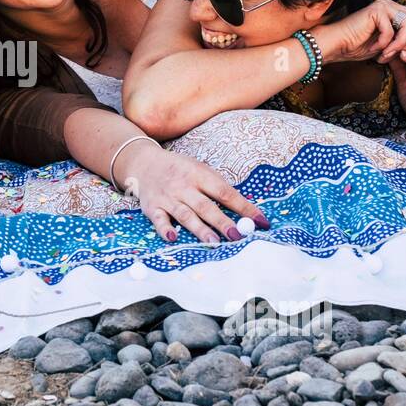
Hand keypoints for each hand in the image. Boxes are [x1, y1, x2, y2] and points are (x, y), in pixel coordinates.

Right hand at [118, 141, 269, 242]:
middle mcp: (184, 186)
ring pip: (185, 215)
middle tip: (237, 236)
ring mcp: (167, 197)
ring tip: (214, 242)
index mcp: (199, 175)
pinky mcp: (152, 207)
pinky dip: (165, 229)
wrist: (144, 163)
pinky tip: (173, 238)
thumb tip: (244, 210)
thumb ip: (217, 188)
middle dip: (222, 222)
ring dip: (199, 229)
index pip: (225, 192)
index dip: (244, 207)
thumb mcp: (199, 170)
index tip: (261, 221)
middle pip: (206, 206)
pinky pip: (158, 219)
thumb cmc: (179, 170)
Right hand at [317, 0, 405, 64]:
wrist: (335, 46)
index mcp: (394, 11)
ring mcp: (384, 6)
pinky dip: (384, 45)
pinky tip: (374, 50)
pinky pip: (391, 31)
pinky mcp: (376, 10)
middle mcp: (391, 5)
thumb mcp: (388, 48)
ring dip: (400, 46)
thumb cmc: (357, 47)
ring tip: (386, 56)